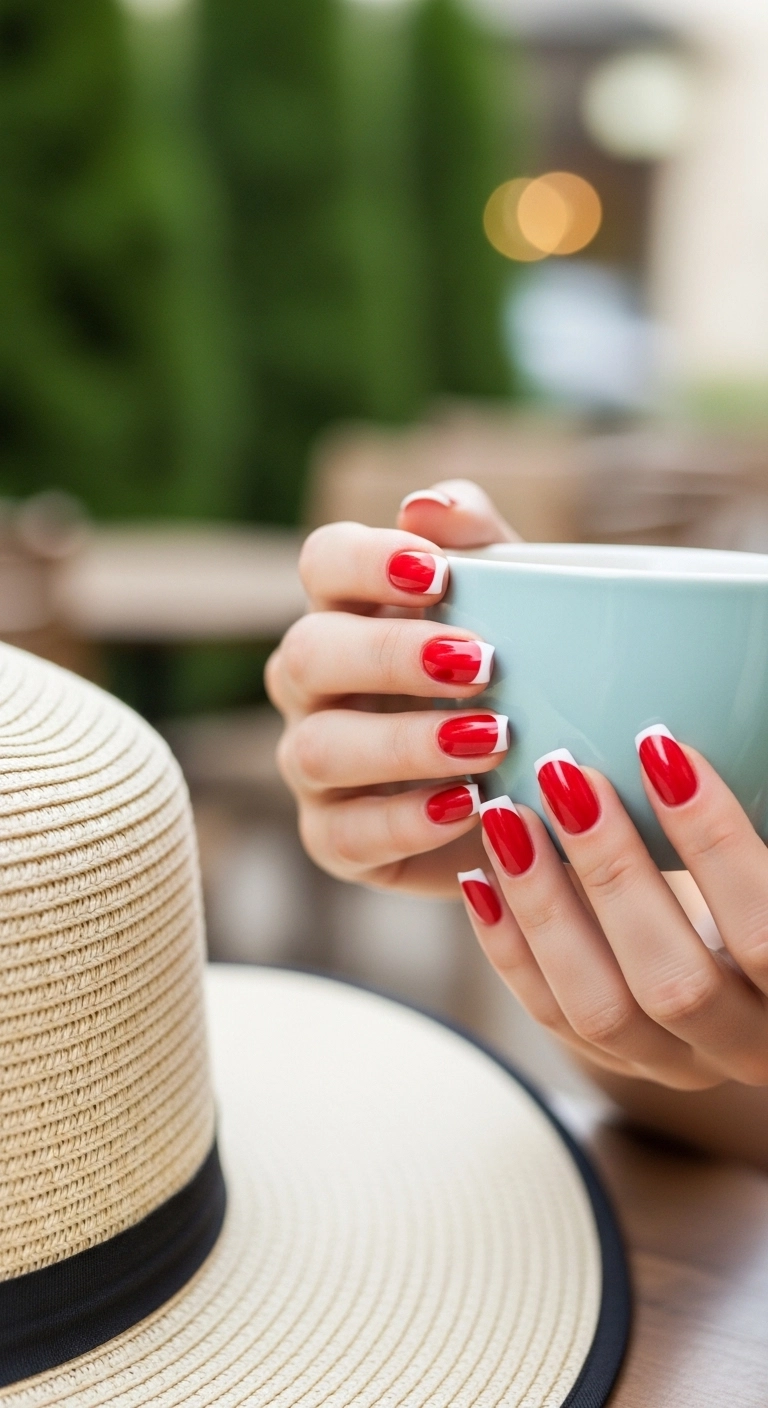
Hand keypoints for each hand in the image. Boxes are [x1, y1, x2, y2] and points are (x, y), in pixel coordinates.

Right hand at [265, 482, 516, 894]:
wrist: (544, 788)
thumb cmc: (522, 675)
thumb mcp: (519, 602)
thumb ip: (478, 542)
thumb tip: (425, 506)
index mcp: (348, 609)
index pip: (323, 562)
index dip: (369, 561)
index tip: (440, 575)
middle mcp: (314, 684)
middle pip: (308, 653)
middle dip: (391, 656)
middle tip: (481, 664)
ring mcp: (314, 763)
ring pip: (318, 747)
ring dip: (404, 743)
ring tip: (492, 739)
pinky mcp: (334, 839)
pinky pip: (344, 834)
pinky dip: (407, 822)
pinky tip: (471, 805)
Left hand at [462, 738, 767, 1090]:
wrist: (748, 969)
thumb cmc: (755, 884)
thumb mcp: (765, 842)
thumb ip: (756, 798)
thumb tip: (681, 740)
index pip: (764, 930)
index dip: (716, 841)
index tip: (661, 748)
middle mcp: (745, 1044)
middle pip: (673, 982)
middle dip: (611, 871)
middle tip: (564, 774)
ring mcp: (673, 1063)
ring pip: (598, 1008)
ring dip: (544, 905)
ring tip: (505, 815)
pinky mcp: (612, 1059)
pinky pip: (549, 1014)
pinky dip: (508, 944)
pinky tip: (481, 876)